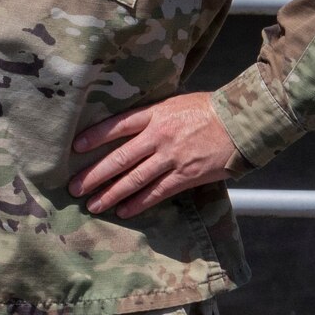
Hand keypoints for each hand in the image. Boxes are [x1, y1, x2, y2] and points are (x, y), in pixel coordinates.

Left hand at [69, 91, 243, 217]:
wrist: (241, 123)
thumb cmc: (208, 109)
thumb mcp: (174, 103)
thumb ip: (151, 115)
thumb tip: (129, 125)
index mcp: (154, 114)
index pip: (116, 126)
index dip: (94, 137)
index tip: (75, 147)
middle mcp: (158, 136)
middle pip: (119, 158)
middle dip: (94, 174)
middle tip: (74, 187)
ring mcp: (171, 158)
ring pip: (134, 179)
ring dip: (111, 193)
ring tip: (92, 205)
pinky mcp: (185, 176)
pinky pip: (157, 192)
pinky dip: (139, 203)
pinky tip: (124, 211)